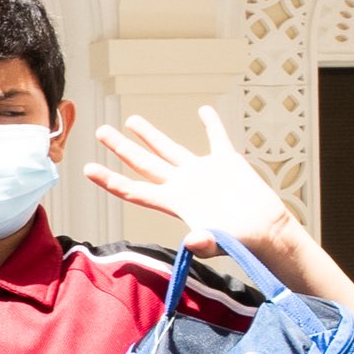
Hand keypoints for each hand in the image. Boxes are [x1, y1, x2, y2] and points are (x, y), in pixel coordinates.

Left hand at [82, 107, 304, 258]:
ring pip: (169, 148)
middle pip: (144, 163)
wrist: (266, 231)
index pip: (134, 190)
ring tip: (131, 120)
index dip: (110, 180)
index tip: (87, 170)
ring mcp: (202, 172)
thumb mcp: (220, 243)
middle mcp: (182, 185)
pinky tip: (203, 110)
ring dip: (150, 134)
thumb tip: (193, 242)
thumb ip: (204, 242)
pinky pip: (216, 138)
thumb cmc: (240, 242)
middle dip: (121, 147)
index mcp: (175, 203)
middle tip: (101, 131)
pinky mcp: (226, 163)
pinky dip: (212, 124)